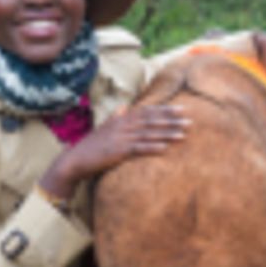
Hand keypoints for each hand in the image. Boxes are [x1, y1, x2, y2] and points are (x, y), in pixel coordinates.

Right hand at [39, 104, 189, 201]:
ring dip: (167, 134)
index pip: (147, 111)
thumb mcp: (104, 128)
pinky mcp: (118, 151)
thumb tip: (124, 107)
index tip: (182, 109)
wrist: (75, 159)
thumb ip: (115, 117)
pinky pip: (139, 148)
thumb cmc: (91, 146)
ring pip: (149, 133)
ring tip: (184, 134)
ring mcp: (121, 138)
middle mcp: (123, 125)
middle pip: (152, 120)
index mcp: (122, 119)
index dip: (165, 109)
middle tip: (190, 120)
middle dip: (172, 120)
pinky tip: (166, 148)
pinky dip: (153, 148)